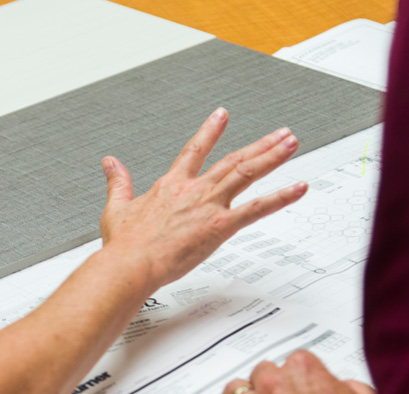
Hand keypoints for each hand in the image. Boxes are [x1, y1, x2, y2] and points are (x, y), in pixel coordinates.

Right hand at [99, 107, 307, 290]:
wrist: (130, 263)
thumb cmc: (124, 244)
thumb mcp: (116, 208)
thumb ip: (117, 183)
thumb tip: (109, 163)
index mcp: (170, 185)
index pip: (194, 150)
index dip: (209, 131)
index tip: (222, 116)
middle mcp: (193, 189)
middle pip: (233, 159)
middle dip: (259, 144)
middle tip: (280, 133)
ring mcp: (209, 205)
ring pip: (248, 173)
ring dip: (273, 156)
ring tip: (291, 143)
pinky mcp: (220, 225)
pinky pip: (257, 208)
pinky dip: (280, 197)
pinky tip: (298, 188)